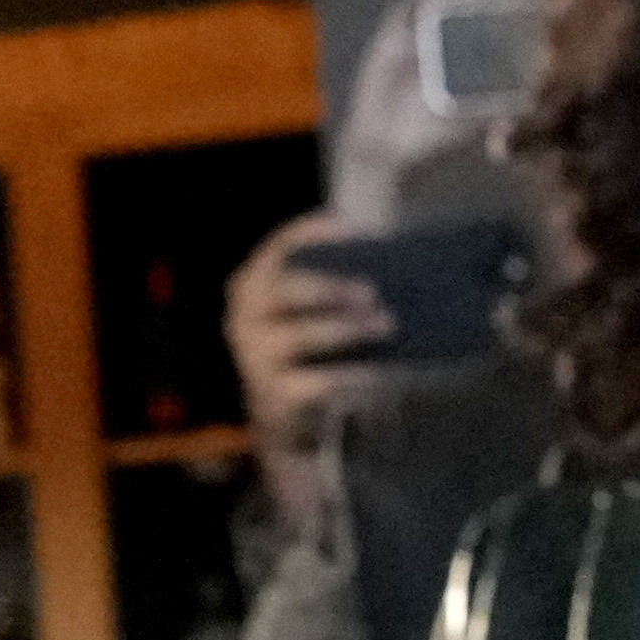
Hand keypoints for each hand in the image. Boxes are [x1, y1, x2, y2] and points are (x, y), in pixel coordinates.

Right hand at [222, 206, 396, 462]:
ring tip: (387, 324)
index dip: (314, 233)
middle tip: (372, 290)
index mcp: (253, 284)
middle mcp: (245, 316)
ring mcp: (256, 356)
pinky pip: (318, 381)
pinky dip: (350, 373)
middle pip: (287, 290)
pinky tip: (378, 371)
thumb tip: (395, 276)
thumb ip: (336, 294)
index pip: (279, 246)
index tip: (352, 228)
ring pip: (302, 335)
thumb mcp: (311, 316)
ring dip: (349, 328)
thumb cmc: (307, 350)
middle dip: (331, 287)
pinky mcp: (274, 394)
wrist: (282, 412)